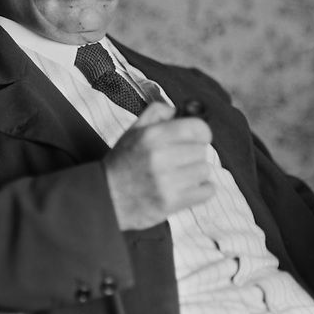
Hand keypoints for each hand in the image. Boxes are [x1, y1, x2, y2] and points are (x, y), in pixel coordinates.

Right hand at [103, 102, 214, 230]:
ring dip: (196, 173)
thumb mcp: (133, 130)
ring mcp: (166, 182)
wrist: (106, 198)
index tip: (197, 138)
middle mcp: (159, 157)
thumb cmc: (123, 162)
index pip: (197, 128)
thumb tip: (179, 110)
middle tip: (180, 160)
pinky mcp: (171, 202)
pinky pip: (206, 192)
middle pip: (202, 150)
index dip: (201, 132)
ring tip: (180, 175)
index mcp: (152, 136)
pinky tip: (188, 188)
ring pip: (204, 170)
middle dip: (194, 154)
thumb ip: (156, 112)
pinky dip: (202, 190)